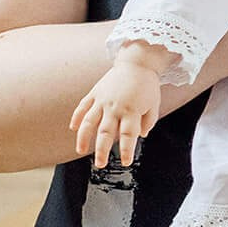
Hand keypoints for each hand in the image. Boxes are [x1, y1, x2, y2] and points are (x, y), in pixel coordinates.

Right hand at [71, 52, 168, 166]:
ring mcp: (102, 100)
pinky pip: (82, 107)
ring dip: (84, 138)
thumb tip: (141, 136)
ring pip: (89, 122)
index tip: (124, 162)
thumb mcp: (154, 104)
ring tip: (81, 150)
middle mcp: (115, 107)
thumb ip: (148, 122)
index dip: (126, 150)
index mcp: (132, 111)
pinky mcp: (94, 93)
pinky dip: (77, 118)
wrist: (137, 62)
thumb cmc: (147, 85)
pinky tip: (73, 129)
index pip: (128, 135)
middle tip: (100, 164)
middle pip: (105, 133)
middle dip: (102, 150)